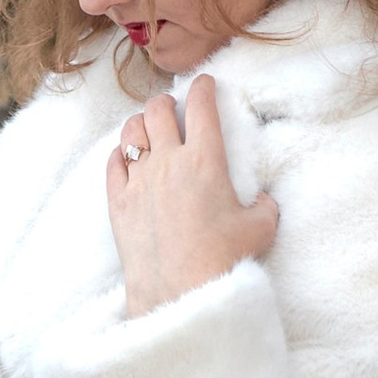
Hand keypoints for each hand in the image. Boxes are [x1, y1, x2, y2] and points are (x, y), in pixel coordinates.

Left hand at [105, 75, 277, 319]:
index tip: (204, 83)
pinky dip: (120, 153)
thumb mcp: (260, 229)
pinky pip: (113, 162)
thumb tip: (263, 200)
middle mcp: (169, 161)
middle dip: (166, 102)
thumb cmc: (223, 261)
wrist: (180, 294)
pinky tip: (126, 157)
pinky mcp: (117, 201)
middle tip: (172, 108)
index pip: (201, 107)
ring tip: (148, 128)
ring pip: (132, 131)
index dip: (203, 87)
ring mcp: (140, 179)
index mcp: (206, 160)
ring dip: (141, 123)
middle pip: (158, 110)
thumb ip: (264, 206)